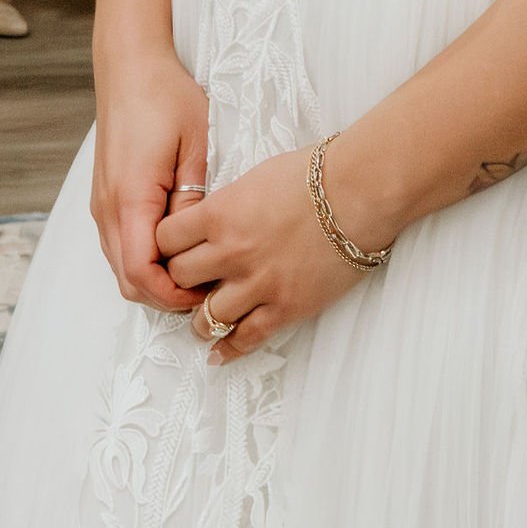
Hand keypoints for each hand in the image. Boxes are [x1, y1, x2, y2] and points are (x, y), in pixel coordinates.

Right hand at [91, 44, 210, 311]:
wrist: (129, 68)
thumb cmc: (166, 97)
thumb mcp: (196, 144)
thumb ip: (195, 198)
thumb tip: (199, 241)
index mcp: (131, 199)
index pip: (142, 273)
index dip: (173, 295)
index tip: (207, 291)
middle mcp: (107, 209)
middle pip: (127, 280)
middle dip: (165, 296)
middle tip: (206, 288)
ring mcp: (101, 205)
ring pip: (121, 266)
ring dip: (154, 279)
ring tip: (196, 269)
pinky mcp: (105, 198)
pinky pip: (119, 245)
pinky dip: (143, 259)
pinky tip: (177, 247)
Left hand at [156, 141, 387, 361]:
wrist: (361, 192)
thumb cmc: (315, 174)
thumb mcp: (256, 177)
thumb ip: (228, 205)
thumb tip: (214, 223)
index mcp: (220, 214)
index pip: (165, 240)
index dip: (167, 246)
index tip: (174, 250)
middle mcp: (231, 252)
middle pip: (179, 279)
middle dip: (182, 281)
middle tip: (191, 283)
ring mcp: (258, 283)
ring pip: (206, 318)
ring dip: (201, 320)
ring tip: (205, 320)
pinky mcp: (285, 307)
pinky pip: (246, 338)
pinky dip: (229, 349)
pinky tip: (221, 354)